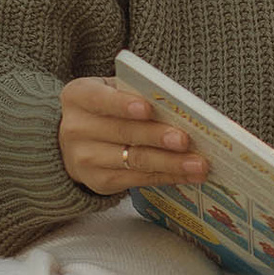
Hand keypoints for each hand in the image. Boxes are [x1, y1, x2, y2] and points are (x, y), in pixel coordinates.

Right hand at [59, 75, 209, 194]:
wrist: (75, 142)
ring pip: (135, 160)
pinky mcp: (99, 182)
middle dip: (157, 137)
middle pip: (124, 133)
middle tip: (185, 140)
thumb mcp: (112, 92)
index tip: (148, 109)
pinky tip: (189, 174)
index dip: (123, 105)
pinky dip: (168, 176)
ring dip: (171, 163)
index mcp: (78, 96)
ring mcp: (85, 158)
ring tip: (198, 163)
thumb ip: (137, 94)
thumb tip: (182, 107)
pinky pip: (138, 179)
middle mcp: (76, 128)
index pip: (101, 99)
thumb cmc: (105, 109)